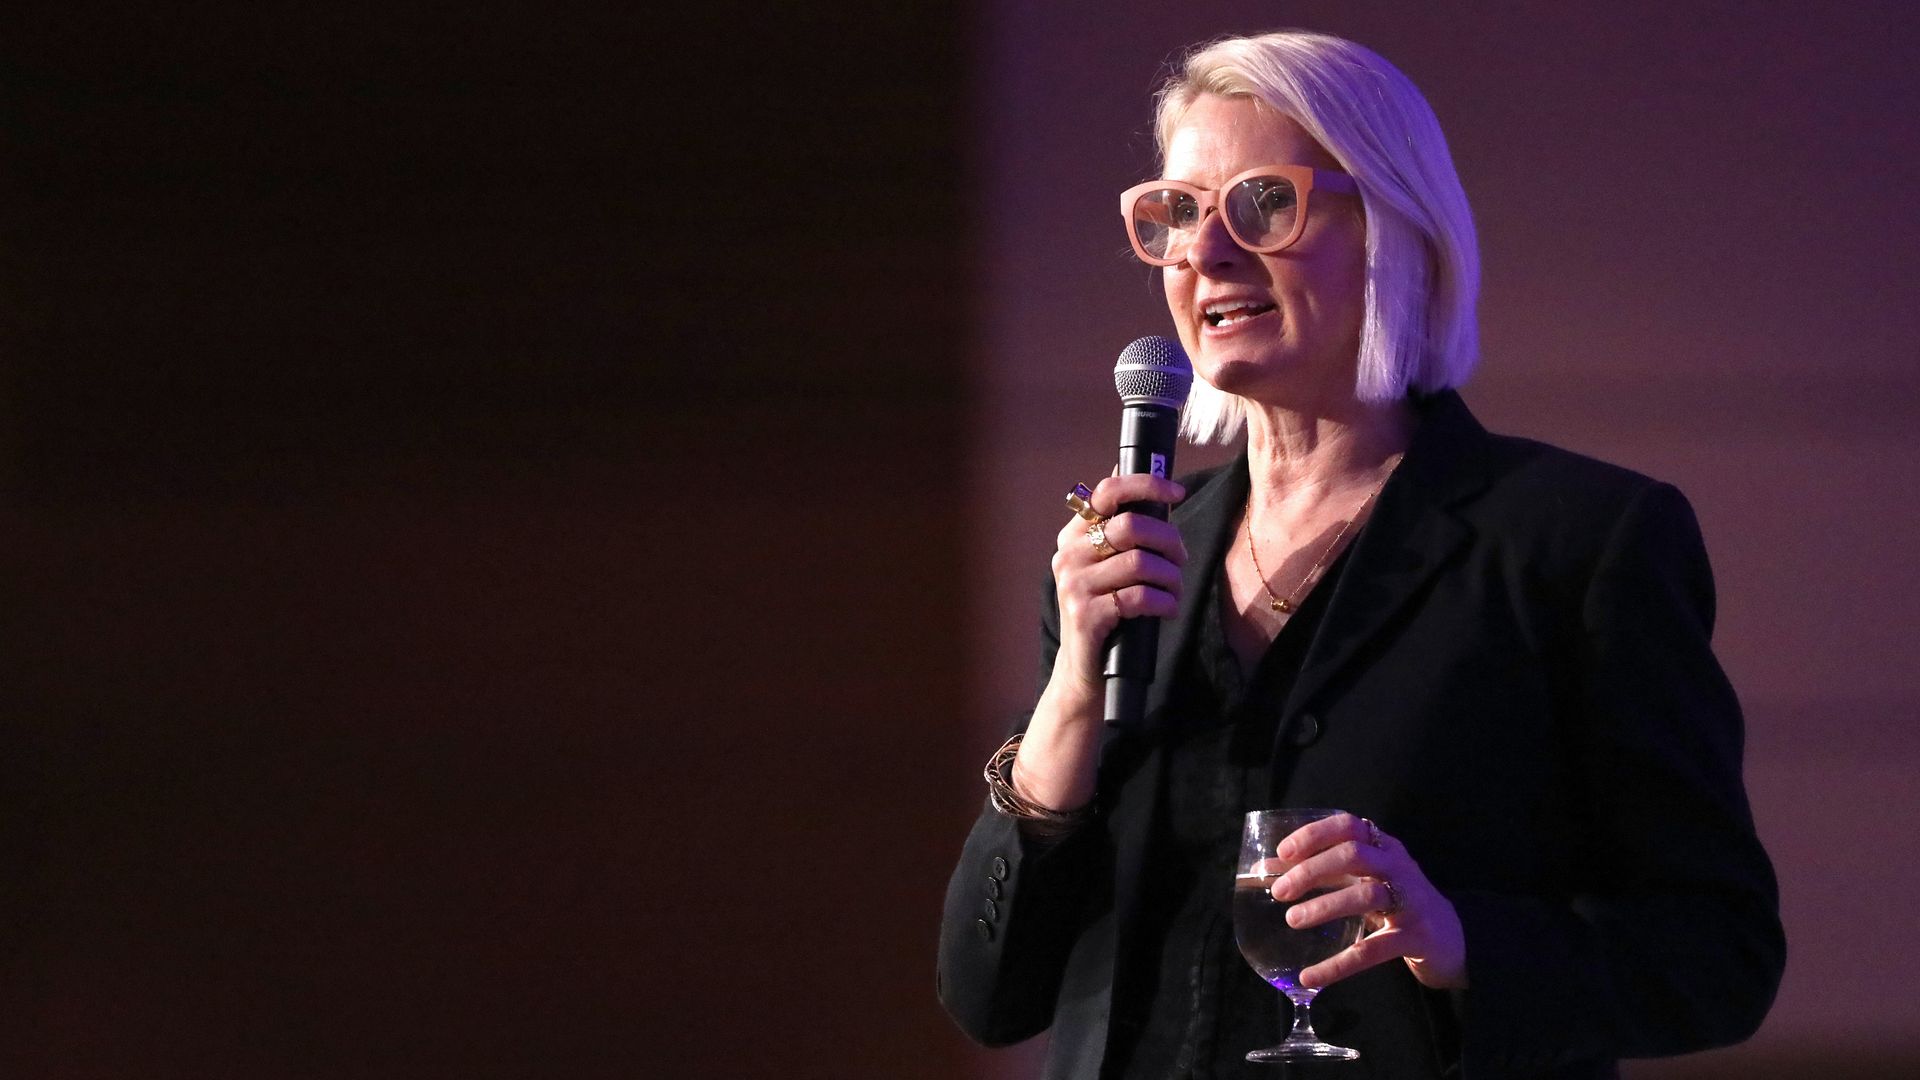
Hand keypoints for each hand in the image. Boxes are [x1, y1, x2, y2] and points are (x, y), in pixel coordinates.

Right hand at [1011, 474, 1187, 815]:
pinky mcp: (1085, 615)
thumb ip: (1124, 531)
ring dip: (1170, 577)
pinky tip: (1166, 610)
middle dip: (1169, 540)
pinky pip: (1139, 597)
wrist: (1084, 673)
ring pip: (1140, 561)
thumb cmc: (1107, 614)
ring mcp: (1073, 585)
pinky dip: (1163, 602)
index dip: (1146, 484)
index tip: (1176, 492)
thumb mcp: (1109, 568)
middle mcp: (1067, 554)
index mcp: (1073, 535)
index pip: (1107, 491)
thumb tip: (1153, 488)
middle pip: (1132, 525)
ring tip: (1174, 591)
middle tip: (1180, 560)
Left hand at [1269, 812, 1467, 990]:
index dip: (1314, 835)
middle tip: (1280, 892)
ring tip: (1293, 920)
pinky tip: (1311, 976)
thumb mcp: (1361, 880)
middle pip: (1353, 855)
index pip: (1348, 825)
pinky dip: (1339, 964)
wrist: (1453, 940)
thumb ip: (1320, 872)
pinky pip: (1373, 950)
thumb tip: (1266, 869)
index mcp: (1383, 847)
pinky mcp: (1416, 937)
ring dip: (1325, 906)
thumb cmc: (1397, 902)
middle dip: (1312, 870)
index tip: (1283, 852)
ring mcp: (1411, 901)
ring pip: (1366, 896)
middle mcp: (1398, 867)